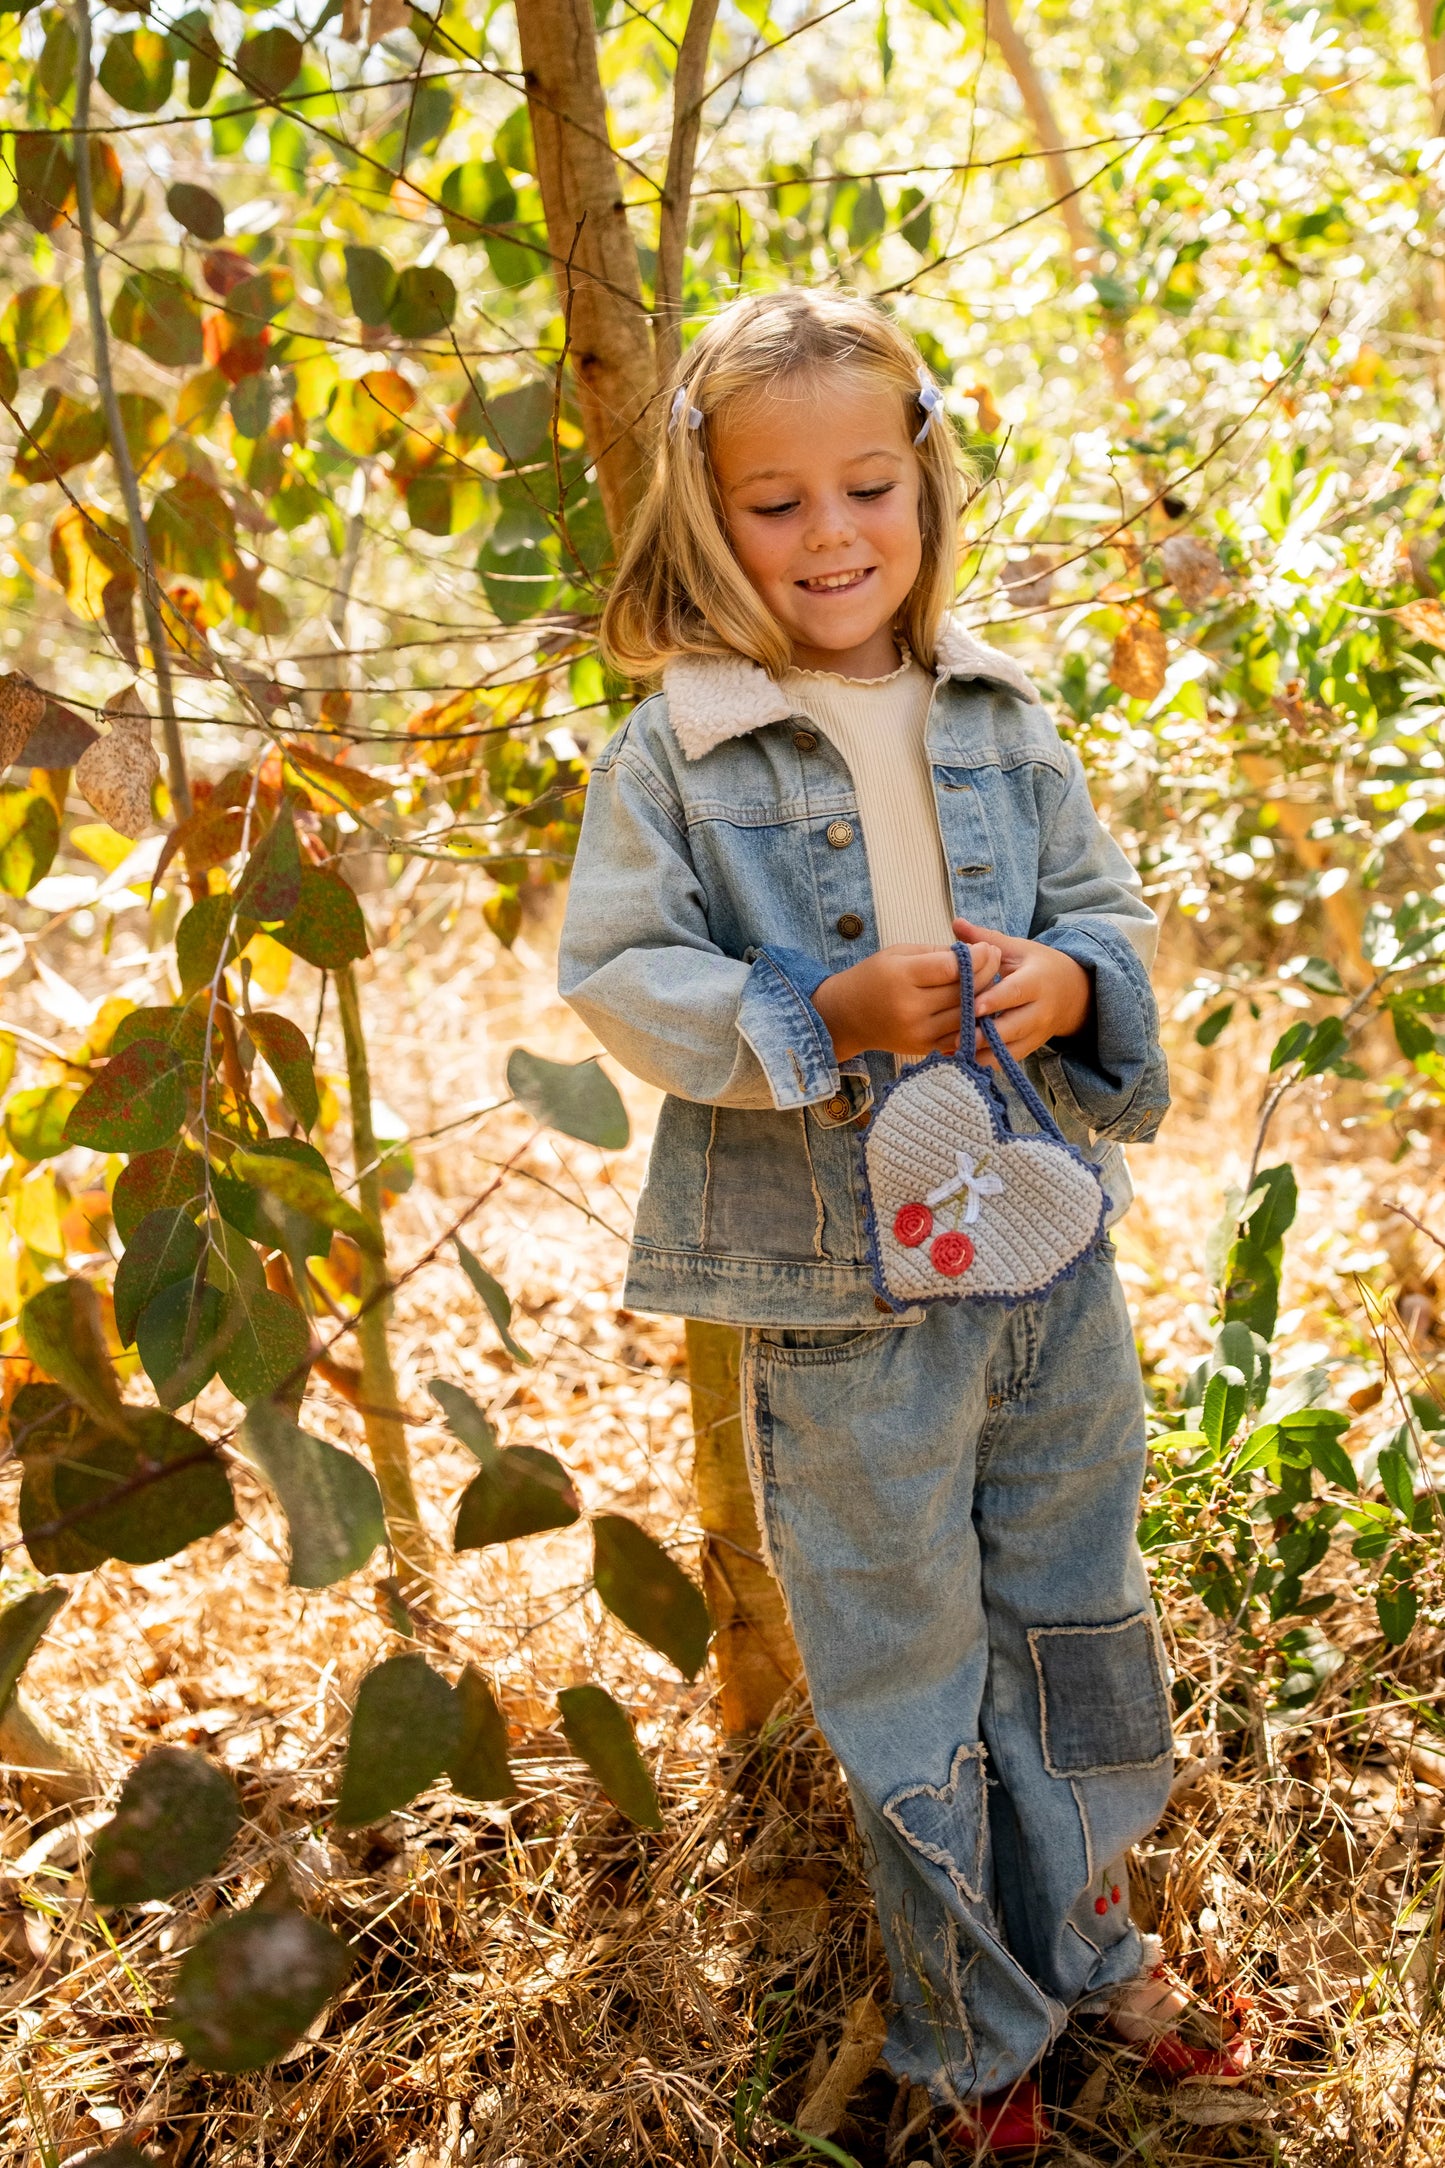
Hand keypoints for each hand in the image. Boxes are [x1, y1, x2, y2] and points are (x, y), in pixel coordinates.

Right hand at [813, 940, 1001, 1063]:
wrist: (846, 1017)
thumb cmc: (873, 977)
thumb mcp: (897, 953)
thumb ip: (936, 953)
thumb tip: (975, 954)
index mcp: (902, 977)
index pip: (951, 968)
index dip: (976, 957)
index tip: (987, 948)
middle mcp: (911, 1008)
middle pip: (964, 991)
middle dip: (986, 972)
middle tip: (994, 959)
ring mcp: (918, 1032)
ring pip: (967, 1014)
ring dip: (985, 996)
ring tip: (989, 979)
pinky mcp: (924, 1047)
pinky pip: (960, 1034)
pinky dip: (974, 1019)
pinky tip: (978, 1004)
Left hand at [952, 916, 1091, 1063]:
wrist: (1072, 993)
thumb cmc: (1036, 966)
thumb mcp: (1017, 949)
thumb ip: (985, 939)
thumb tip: (956, 923)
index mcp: (1036, 980)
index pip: (1016, 992)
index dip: (995, 1000)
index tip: (973, 1007)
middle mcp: (1040, 1010)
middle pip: (1013, 1026)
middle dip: (986, 1034)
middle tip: (957, 1037)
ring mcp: (1037, 1033)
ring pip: (1011, 1049)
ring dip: (984, 1052)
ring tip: (956, 1051)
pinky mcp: (1031, 1048)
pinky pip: (1009, 1060)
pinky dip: (988, 1062)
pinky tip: (963, 1060)